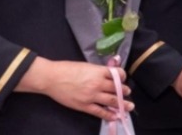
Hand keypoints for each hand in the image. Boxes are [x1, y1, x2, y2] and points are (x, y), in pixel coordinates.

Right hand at [16, 57, 132, 120]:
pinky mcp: (84, 106)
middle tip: (128, 92)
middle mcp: (98, 84)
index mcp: (98, 72)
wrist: (51, 78)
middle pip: (117, 88)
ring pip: (112, 101)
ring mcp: (92, 96)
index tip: (123, 79)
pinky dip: (109, 115)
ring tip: (129, 106)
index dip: (122, 77)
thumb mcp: (86, 65)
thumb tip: (109, 73)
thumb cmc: (67, 69)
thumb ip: (98, 71)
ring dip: (123, 104)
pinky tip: (115, 116)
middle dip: (125, 91)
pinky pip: (100, 112)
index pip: (117, 74)